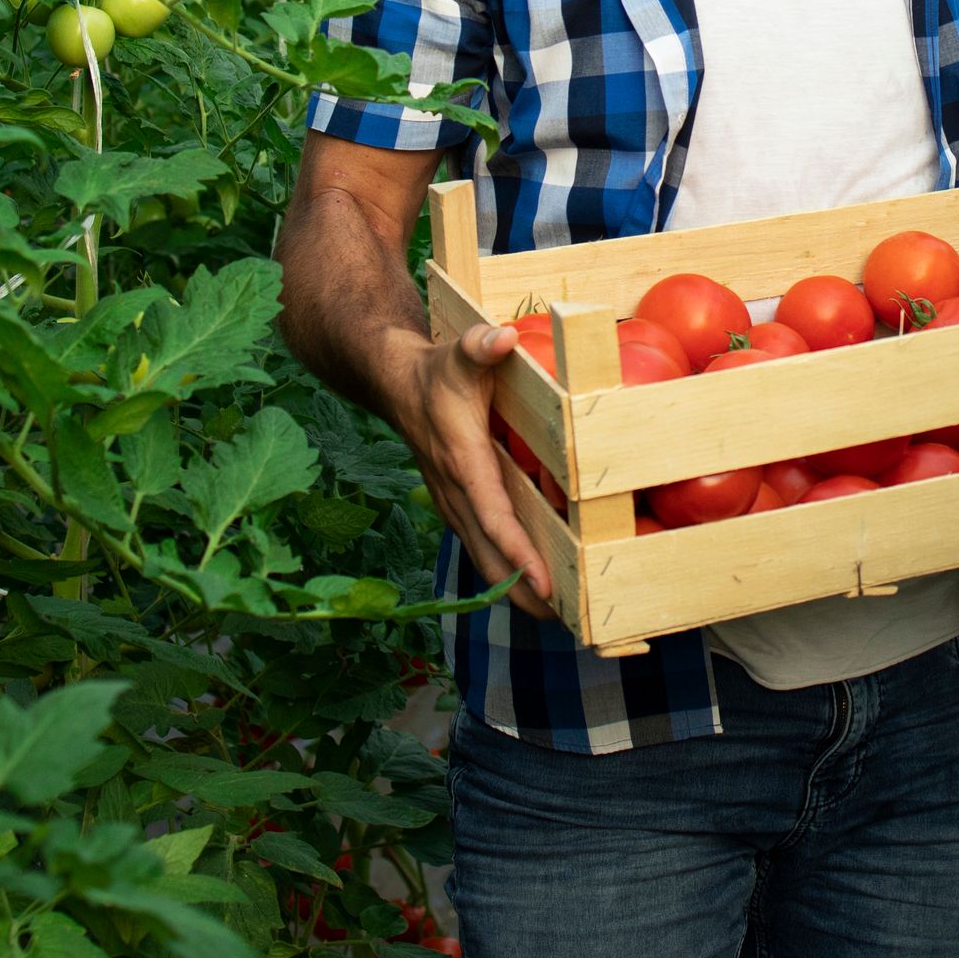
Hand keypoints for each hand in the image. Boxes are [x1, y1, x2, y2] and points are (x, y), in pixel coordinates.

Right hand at [390, 317, 557, 621]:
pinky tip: (530, 585)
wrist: (395, 383)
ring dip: (513, 588)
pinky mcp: (457, 503)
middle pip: (489, 553)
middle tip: (562, 619)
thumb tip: (500, 338)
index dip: (519, 551)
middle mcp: (456, 491)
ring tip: (555, 617)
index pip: (494, 515)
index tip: (545, 582)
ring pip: (483, 555)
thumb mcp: (460, 352)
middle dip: (521, 589)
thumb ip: (480, 346)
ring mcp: (454, 502)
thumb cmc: (438, 370)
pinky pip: (481, 544)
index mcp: (463, 461)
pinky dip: (504, 568)